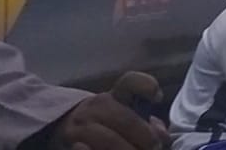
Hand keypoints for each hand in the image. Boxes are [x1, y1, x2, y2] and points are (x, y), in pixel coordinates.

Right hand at [51, 72, 168, 149]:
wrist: (64, 126)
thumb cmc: (106, 122)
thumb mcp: (126, 115)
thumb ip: (146, 123)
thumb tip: (162, 135)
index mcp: (115, 95)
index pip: (130, 82)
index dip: (147, 86)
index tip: (157, 98)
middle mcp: (96, 106)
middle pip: (126, 120)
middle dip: (145, 138)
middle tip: (154, 148)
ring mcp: (80, 125)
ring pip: (110, 140)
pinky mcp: (72, 143)